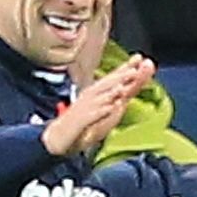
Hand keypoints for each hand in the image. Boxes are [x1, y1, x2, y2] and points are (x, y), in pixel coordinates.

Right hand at [39, 53, 155, 157]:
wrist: (57, 138)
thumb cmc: (80, 125)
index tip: (139, 58)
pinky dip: (101, 111)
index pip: (112, 79)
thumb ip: (114, 103)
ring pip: (100, 97)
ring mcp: (84, 109)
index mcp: (96, 94)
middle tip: (135, 69)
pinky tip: (111, 107)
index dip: (125, 68)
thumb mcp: (100, 114)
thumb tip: (125, 94)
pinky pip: (91, 115)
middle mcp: (90, 97)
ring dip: (112, 90)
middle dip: (121, 75)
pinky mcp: (78, 122)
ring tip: (124, 86)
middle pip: (107, 84)